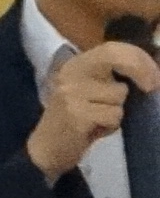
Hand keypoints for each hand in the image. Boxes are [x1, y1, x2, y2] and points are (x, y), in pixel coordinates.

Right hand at [30, 37, 159, 179]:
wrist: (47, 150)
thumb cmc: (77, 121)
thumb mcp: (92, 92)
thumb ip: (114, 78)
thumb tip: (153, 73)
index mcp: (76, 64)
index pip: (112, 48)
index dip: (139, 57)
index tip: (155, 76)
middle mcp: (70, 73)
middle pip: (114, 58)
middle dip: (140, 70)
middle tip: (152, 87)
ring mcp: (70, 92)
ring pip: (119, 94)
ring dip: (118, 111)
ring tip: (100, 119)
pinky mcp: (75, 114)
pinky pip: (113, 115)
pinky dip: (111, 126)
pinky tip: (94, 130)